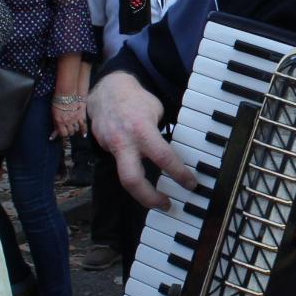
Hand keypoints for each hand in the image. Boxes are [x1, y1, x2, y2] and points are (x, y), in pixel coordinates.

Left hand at [49, 97, 85, 140]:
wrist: (67, 93)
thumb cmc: (59, 102)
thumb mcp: (54, 113)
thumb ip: (56, 122)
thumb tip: (56, 130)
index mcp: (59, 121)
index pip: (62, 134)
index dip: (63, 135)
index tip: (63, 135)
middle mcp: (67, 122)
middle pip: (70, 132)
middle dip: (69, 132)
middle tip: (68, 129)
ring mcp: (75, 119)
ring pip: (76, 129)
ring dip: (74, 129)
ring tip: (73, 127)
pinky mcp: (81, 116)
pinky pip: (83, 126)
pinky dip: (83, 131)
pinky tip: (83, 135)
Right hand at [89, 71, 193, 208]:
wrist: (106, 90)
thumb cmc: (136, 99)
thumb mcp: (155, 111)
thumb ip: (161, 133)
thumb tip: (175, 153)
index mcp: (142, 129)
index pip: (163, 157)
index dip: (179, 174)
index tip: (191, 184)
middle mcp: (124, 142)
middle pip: (132, 181)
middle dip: (149, 198)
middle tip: (166, 204)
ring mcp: (111, 148)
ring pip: (124, 179)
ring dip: (141, 193)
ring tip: (157, 199)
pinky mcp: (104, 150)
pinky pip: (121, 167)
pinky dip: (133, 173)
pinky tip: (143, 175)